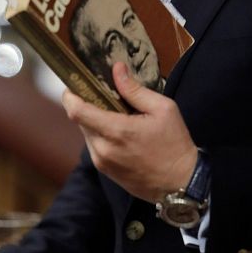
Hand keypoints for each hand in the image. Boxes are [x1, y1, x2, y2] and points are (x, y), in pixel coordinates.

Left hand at [62, 62, 197, 201]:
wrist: (181, 184)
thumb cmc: (175, 144)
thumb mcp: (162, 109)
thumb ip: (135, 90)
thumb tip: (117, 68)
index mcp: (116, 131)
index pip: (76, 111)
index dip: (70, 96)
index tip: (74, 85)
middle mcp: (103, 148)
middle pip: (80, 120)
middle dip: (87, 106)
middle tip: (103, 96)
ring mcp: (102, 162)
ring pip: (86, 133)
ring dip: (94, 122)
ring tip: (116, 116)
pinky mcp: (105, 171)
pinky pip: (94, 147)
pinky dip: (100, 136)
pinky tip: (119, 133)